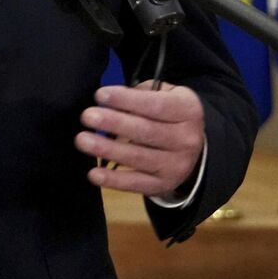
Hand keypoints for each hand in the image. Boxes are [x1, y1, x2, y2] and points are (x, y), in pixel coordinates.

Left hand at [77, 83, 204, 196]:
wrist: (195, 150)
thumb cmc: (170, 115)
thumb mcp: (167, 95)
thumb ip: (143, 94)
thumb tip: (112, 99)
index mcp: (188, 111)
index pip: (156, 105)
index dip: (127, 100)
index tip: (100, 95)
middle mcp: (186, 139)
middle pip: (146, 131)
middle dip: (114, 123)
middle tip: (87, 116)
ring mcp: (176, 165)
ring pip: (139, 158)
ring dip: (108, 149)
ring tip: (83, 140)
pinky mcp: (163, 184)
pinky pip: (136, 183)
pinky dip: (114, 180)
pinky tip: (93, 174)